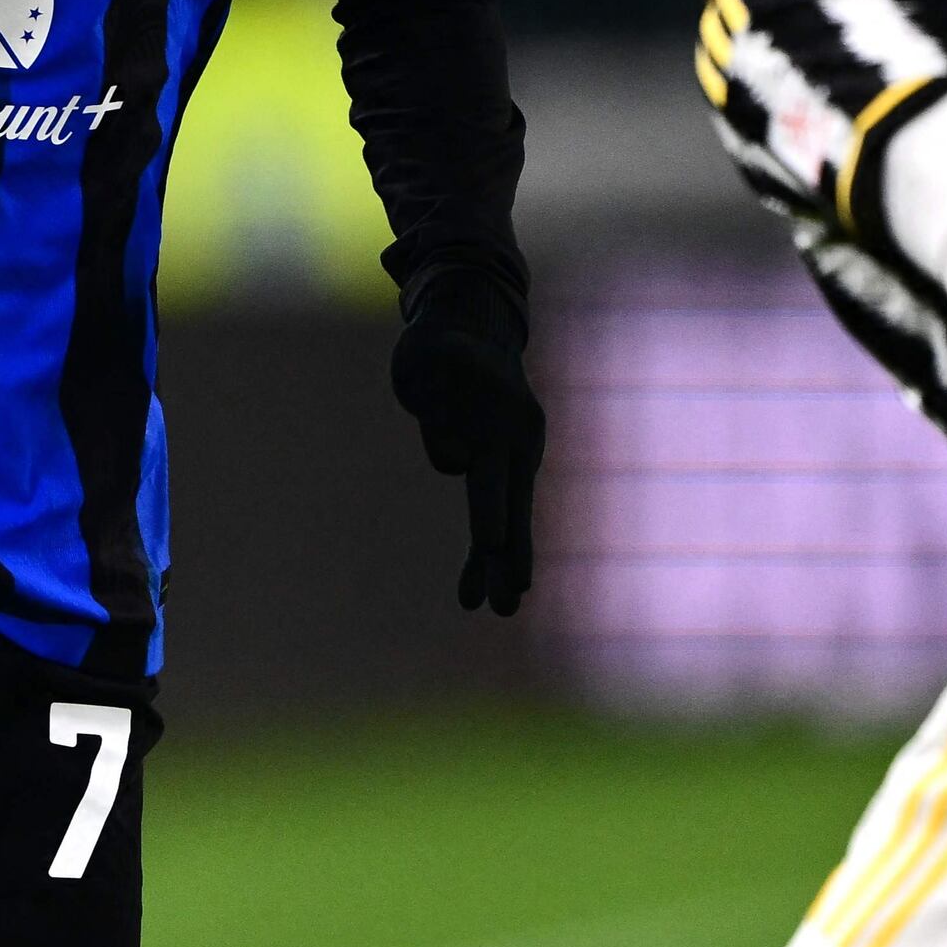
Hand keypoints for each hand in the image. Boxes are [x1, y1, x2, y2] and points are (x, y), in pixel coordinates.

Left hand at [389, 300, 543, 614]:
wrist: (471, 335)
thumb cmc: (441, 345)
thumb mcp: (429, 353)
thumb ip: (439, 395)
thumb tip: (457, 456)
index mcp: (503, 420)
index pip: (493, 472)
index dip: (492, 510)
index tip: (491, 543)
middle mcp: (517, 445)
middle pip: (510, 509)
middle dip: (508, 557)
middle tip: (509, 600)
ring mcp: (513, 459)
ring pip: (506, 523)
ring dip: (500, 568)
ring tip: (502, 610)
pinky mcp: (499, 470)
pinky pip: (492, 518)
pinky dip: (481, 558)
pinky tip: (470, 597)